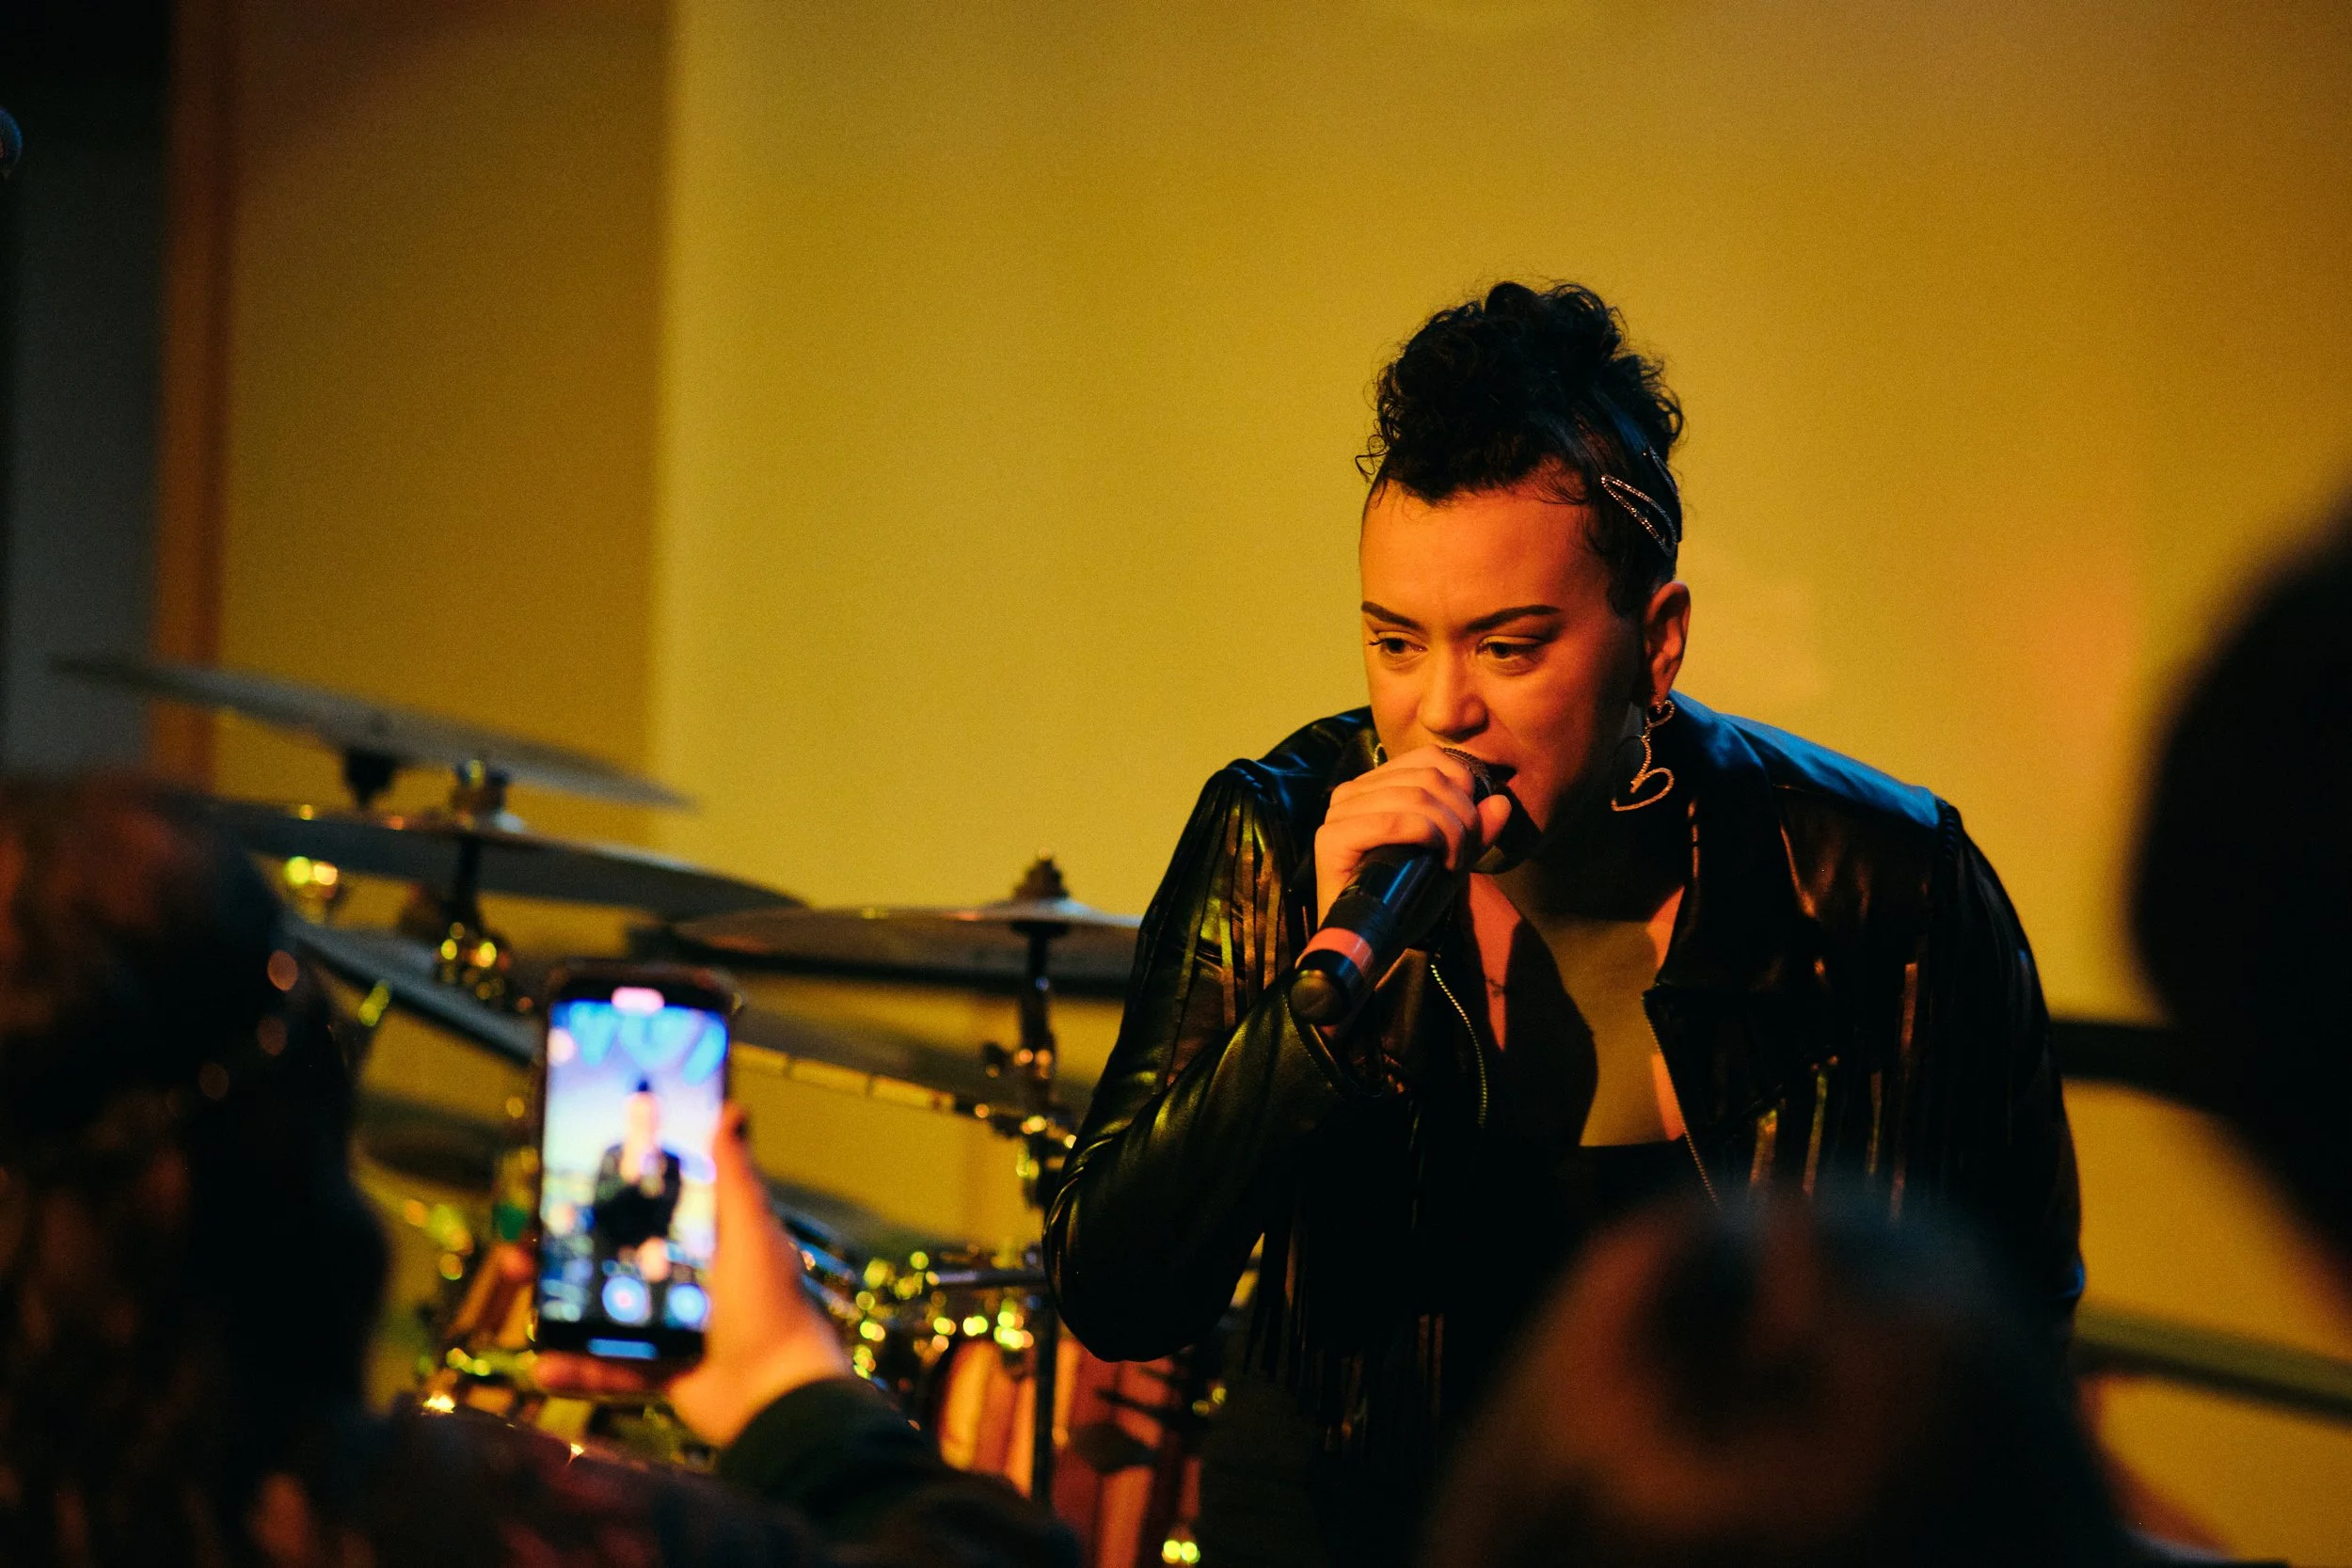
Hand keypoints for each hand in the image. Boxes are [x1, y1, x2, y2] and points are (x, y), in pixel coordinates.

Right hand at [537, 1104, 850, 1445]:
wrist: (780, 1395)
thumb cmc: (771, 1304)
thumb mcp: (751, 1230)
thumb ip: (736, 1174)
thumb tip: (732, 1108)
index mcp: (709, 1240)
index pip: (652, 1209)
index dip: (609, 1197)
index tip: (564, 1182)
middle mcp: (688, 1279)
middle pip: (614, 1259)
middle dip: (564, 1252)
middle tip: (524, 1242)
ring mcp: (672, 1327)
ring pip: (601, 1312)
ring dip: (555, 1304)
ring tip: (517, 1286)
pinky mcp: (663, 1371)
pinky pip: (611, 1369)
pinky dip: (578, 1368)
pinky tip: (544, 1364)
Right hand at [1313, 746, 1514, 922]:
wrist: (1375, 945)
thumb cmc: (1408, 900)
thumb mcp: (1452, 860)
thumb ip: (1476, 831)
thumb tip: (1502, 803)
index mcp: (1376, 785)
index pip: (1428, 758)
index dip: (1463, 786)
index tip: (1472, 828)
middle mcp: (1352, 791)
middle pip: (1427, 778)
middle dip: (1461, 816)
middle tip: (1466, 854)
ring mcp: (1339, 813)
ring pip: (1415, 797)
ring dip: (1450, 831)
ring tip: (1454, 863)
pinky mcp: (1331, 838)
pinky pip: (1393, 822)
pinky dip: (1428, 837)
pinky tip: (1440, 863)